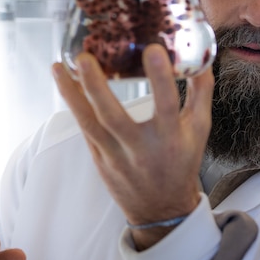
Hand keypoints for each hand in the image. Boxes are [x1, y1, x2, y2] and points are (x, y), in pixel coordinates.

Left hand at [52, 43, 213, 249]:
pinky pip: (84, 127)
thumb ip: (200, 92)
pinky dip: (72, 103)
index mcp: (170, 138)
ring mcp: (115, 155)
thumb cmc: (181, 162)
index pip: (166, 105)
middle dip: (97, 87)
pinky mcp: (99, 158)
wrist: (161, 209)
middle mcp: (140, 148)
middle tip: (84, 59)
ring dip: (72, 94)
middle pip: (114, 117)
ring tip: (59, 67)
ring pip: (89, 123)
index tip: (153, 49)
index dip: (160, 78)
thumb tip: (200, 56)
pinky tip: (62, 80)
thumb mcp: (199, 129)